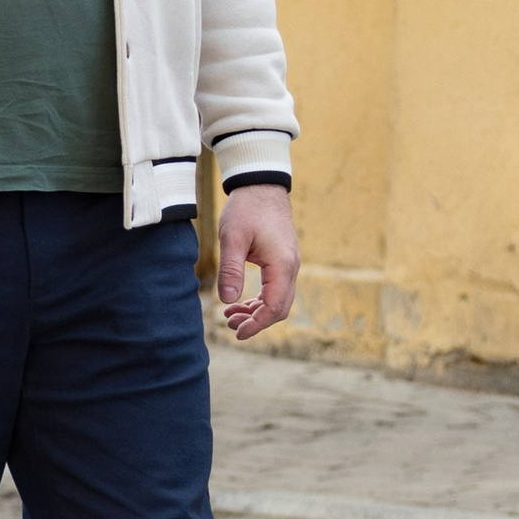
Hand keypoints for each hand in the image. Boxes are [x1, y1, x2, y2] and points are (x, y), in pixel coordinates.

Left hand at [216, 184, 299, 339]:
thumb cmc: (247, 208)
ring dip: (256, 311)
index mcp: (282, 265)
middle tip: (230, 325)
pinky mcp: (282, 259)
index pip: (274, 307)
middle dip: (256, 321)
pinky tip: (240, 301)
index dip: (257, 324)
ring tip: (230, 315)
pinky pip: (275, 288)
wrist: (261, 185)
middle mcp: (291, 267)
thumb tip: (227, 300)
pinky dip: (259, 299)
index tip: (237, 333)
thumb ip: (231, 270)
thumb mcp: (232, 238)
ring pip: (277, 299)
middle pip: (279, 308)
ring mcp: (288, 264)